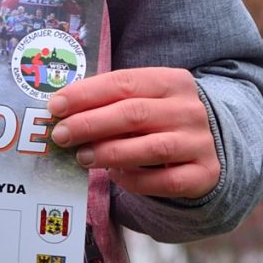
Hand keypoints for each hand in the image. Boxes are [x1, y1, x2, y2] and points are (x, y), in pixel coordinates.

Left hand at [46, 66, 220, 199]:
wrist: (207, 147)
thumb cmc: (160, 121)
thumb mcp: (142, 102)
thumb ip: (109, 103)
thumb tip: (61, 112)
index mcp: (172, 81)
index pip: (124, 82)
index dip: (87, 94)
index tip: (55, 106)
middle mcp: (190, 110)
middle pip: (134, 113)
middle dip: (91, 124)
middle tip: (61, 135)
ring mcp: (200, 142)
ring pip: (152, 147)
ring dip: (110, 152)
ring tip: (81, 157)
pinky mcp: (204, 174)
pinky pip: (165, 181)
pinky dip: (136, 180)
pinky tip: (115, 176)